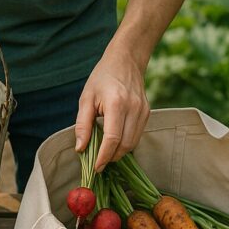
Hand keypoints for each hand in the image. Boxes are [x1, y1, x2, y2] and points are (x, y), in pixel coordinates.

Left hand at [75, 46, 150, 171]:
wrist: (126, 60)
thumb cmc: (102, 77)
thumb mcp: (86, 98)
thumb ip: (82, 125)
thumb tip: (80, 149)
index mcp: (116, 104)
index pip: (112, 139)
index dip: (104, 156)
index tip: (96, 167)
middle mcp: (133, 109)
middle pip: (125, 145)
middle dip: (111, 157)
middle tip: (98, 162)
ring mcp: (144, 111)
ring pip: (133, 143)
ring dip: (119, 152)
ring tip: (105, 152)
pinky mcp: (147, 113)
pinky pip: (137, 135)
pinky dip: (126, 143)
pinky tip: (115, 140)